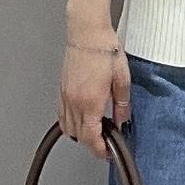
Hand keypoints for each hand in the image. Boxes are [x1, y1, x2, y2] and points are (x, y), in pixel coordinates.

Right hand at [59, 21, 131, 159]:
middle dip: (92, 144)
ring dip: (81, 135)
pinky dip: (71, 123)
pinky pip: (62, 115)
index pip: (91, 137)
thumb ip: (122, 104)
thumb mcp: (122, 78)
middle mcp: (74, 101)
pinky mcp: (62, 89)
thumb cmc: (105, 49)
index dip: (99, 150)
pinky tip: (83, 118)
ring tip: (96, 131)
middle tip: (105, 144)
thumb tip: (122, 119)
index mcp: (90, 101)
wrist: (87, 32)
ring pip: (67, 128)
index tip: (107, 153)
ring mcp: (66, 95)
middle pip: (78, 136)